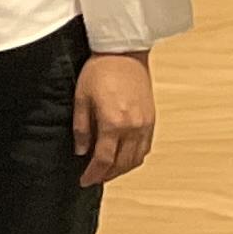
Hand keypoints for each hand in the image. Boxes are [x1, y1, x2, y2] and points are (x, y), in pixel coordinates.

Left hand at [72, 51, 155, 186]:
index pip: (104, 159)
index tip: (84, 180)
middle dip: (107, 175)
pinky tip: (124, 157)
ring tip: (107, 171)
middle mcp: (134, 128)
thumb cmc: (99, 71)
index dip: (93, 173)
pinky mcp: (152, 120)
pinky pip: (146, 148)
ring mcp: (146, 125)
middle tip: (94, 178)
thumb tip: (81, 151)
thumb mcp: (81, 97)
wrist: (124, 53)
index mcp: (114, 123)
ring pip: (137, 159)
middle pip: (122, 163)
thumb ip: (81, 127)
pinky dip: (134, 158)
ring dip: (122, 169)